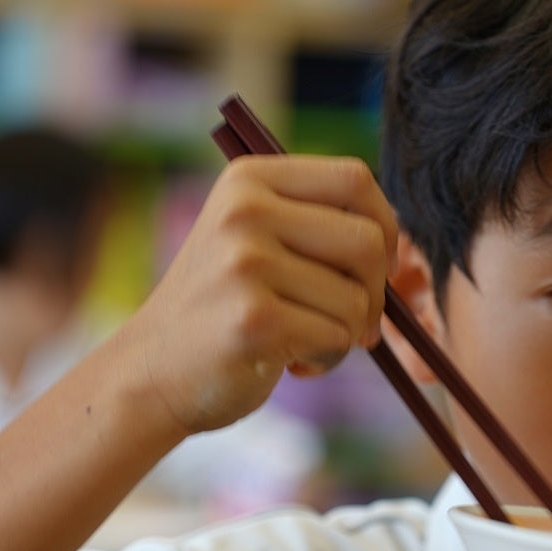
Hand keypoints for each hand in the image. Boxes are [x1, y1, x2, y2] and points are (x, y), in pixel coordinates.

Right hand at [120, 155, 397, 433]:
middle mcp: (245, 212)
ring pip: (357, 298)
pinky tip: (291, 363)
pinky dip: (327, 359)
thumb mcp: (252, 239)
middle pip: (367, 240)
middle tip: (353, 320)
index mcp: (248, 180)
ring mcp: (246, 264)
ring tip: (304, 342)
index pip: (354, 179)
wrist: (152, 371)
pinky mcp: (254, 319)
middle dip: (376, 291)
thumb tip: (398, 243)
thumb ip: (314, 222)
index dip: (385, 224)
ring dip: (347, 334)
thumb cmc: (220, 308)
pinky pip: (336, 336)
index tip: (377, 265)